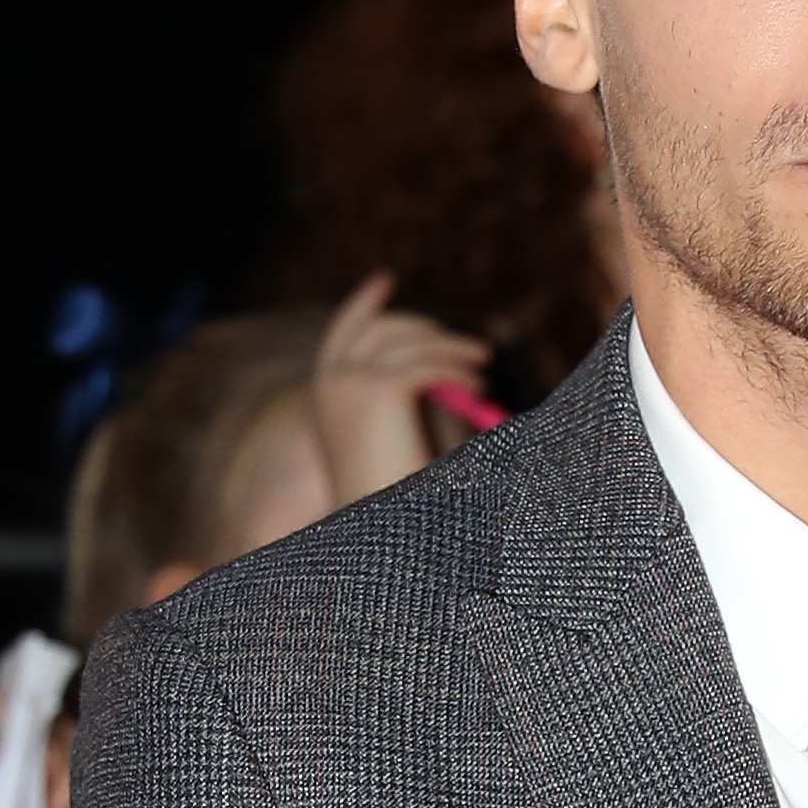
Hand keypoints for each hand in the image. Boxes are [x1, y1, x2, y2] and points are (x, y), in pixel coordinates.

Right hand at [306, 273, 496, 507]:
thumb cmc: (395, 493)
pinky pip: (428, 363)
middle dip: (427, 330)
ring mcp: (352, 382)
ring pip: (412, 342)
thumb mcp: (393, 433)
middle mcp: (331, 382)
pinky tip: (477, 383)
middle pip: (381, 327)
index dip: (364, 303)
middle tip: (468, 348)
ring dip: (453, 350)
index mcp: (325, 395)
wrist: (385, 529)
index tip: (384, 278)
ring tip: (482, 364)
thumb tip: (438, 363)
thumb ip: (405, 394)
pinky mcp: (380, 389)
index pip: (343, 331)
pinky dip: (457, 369)